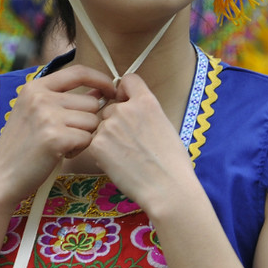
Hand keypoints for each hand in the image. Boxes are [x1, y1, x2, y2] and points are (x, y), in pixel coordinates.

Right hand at [0, 64, 115, 202]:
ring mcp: (47, 116)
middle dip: (87, 121)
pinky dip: (79, 149)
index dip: (100, 79)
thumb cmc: (22, 146)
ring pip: (92, 121)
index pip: (78, 72)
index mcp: (35, 87)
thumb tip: (98, 92)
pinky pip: (88, 139)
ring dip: (84, 136)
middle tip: (68, 135)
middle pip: (91, 102)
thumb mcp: (35, 112)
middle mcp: (41, 97)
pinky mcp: (55, 138)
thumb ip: (63, 99)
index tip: (111, 89)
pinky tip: (61, 153)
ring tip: (62, 145)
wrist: (0, 175)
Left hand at [85, 73, 195, 215]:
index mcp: (146, 102)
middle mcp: (125, 109)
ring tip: (126, 157)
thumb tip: (133, 112)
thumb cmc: (172, 162)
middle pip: (111, 107)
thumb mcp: (165, 125)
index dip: (125, 91)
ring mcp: (109, 126)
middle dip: (115, 121)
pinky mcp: (97, 144)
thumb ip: (145, 113)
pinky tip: (119, 164)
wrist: (165, 187)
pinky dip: (103, 153)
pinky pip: (95, 143)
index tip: (126, 102)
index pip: (128, 80)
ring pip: (101, 126)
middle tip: (129, 143)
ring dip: (108, 138)